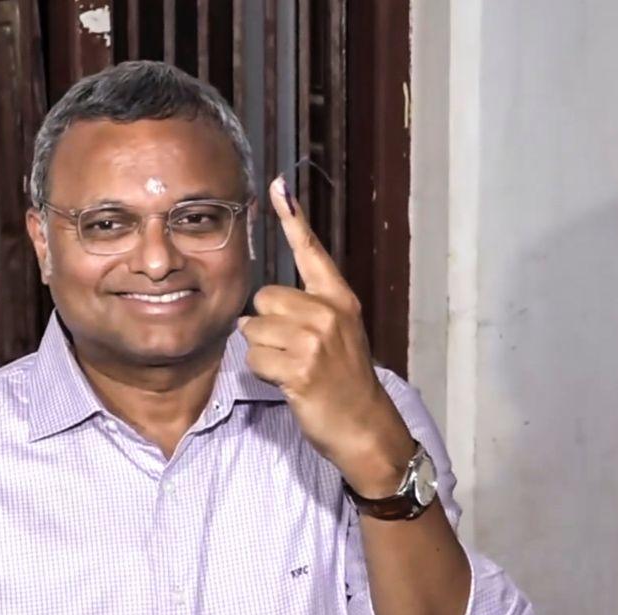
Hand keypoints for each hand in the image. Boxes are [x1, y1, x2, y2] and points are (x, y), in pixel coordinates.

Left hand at [239, 177, 415, 496]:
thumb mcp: (338, 334)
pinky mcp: (301, 368)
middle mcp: (329, 313)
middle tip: (291, 350)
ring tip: (291, 367)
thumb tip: (259, 303)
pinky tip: (287, 383)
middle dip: (266, 325)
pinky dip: (263, 373)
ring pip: (254, 329)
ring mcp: (316, 341)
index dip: (292, 218)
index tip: (276, 186)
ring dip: (262, 352)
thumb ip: (308, 308)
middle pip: (263, 297)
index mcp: (339, 299)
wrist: (364, 426)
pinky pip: (255, 358)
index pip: (311, 251)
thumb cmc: (342, 380)